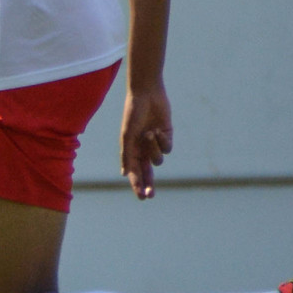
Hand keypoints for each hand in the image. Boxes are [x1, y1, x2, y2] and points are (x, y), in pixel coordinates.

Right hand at [119, 83, 172, 199]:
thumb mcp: (127, 136)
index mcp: (130, 150)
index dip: (137, 185)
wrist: (147, 95)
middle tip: (150, 195)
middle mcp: (143, 149)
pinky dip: (163, 141)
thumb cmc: (132, 114)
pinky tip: (158, 130)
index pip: (134, 173)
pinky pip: (168, 147)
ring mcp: (155, 144)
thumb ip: (126, 155)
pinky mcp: (167, 136)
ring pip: (158, 159)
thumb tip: (124, 174)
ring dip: (154, 148)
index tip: (141, 197)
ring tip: (150, 134)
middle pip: (148, 173)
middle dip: (149, 184)